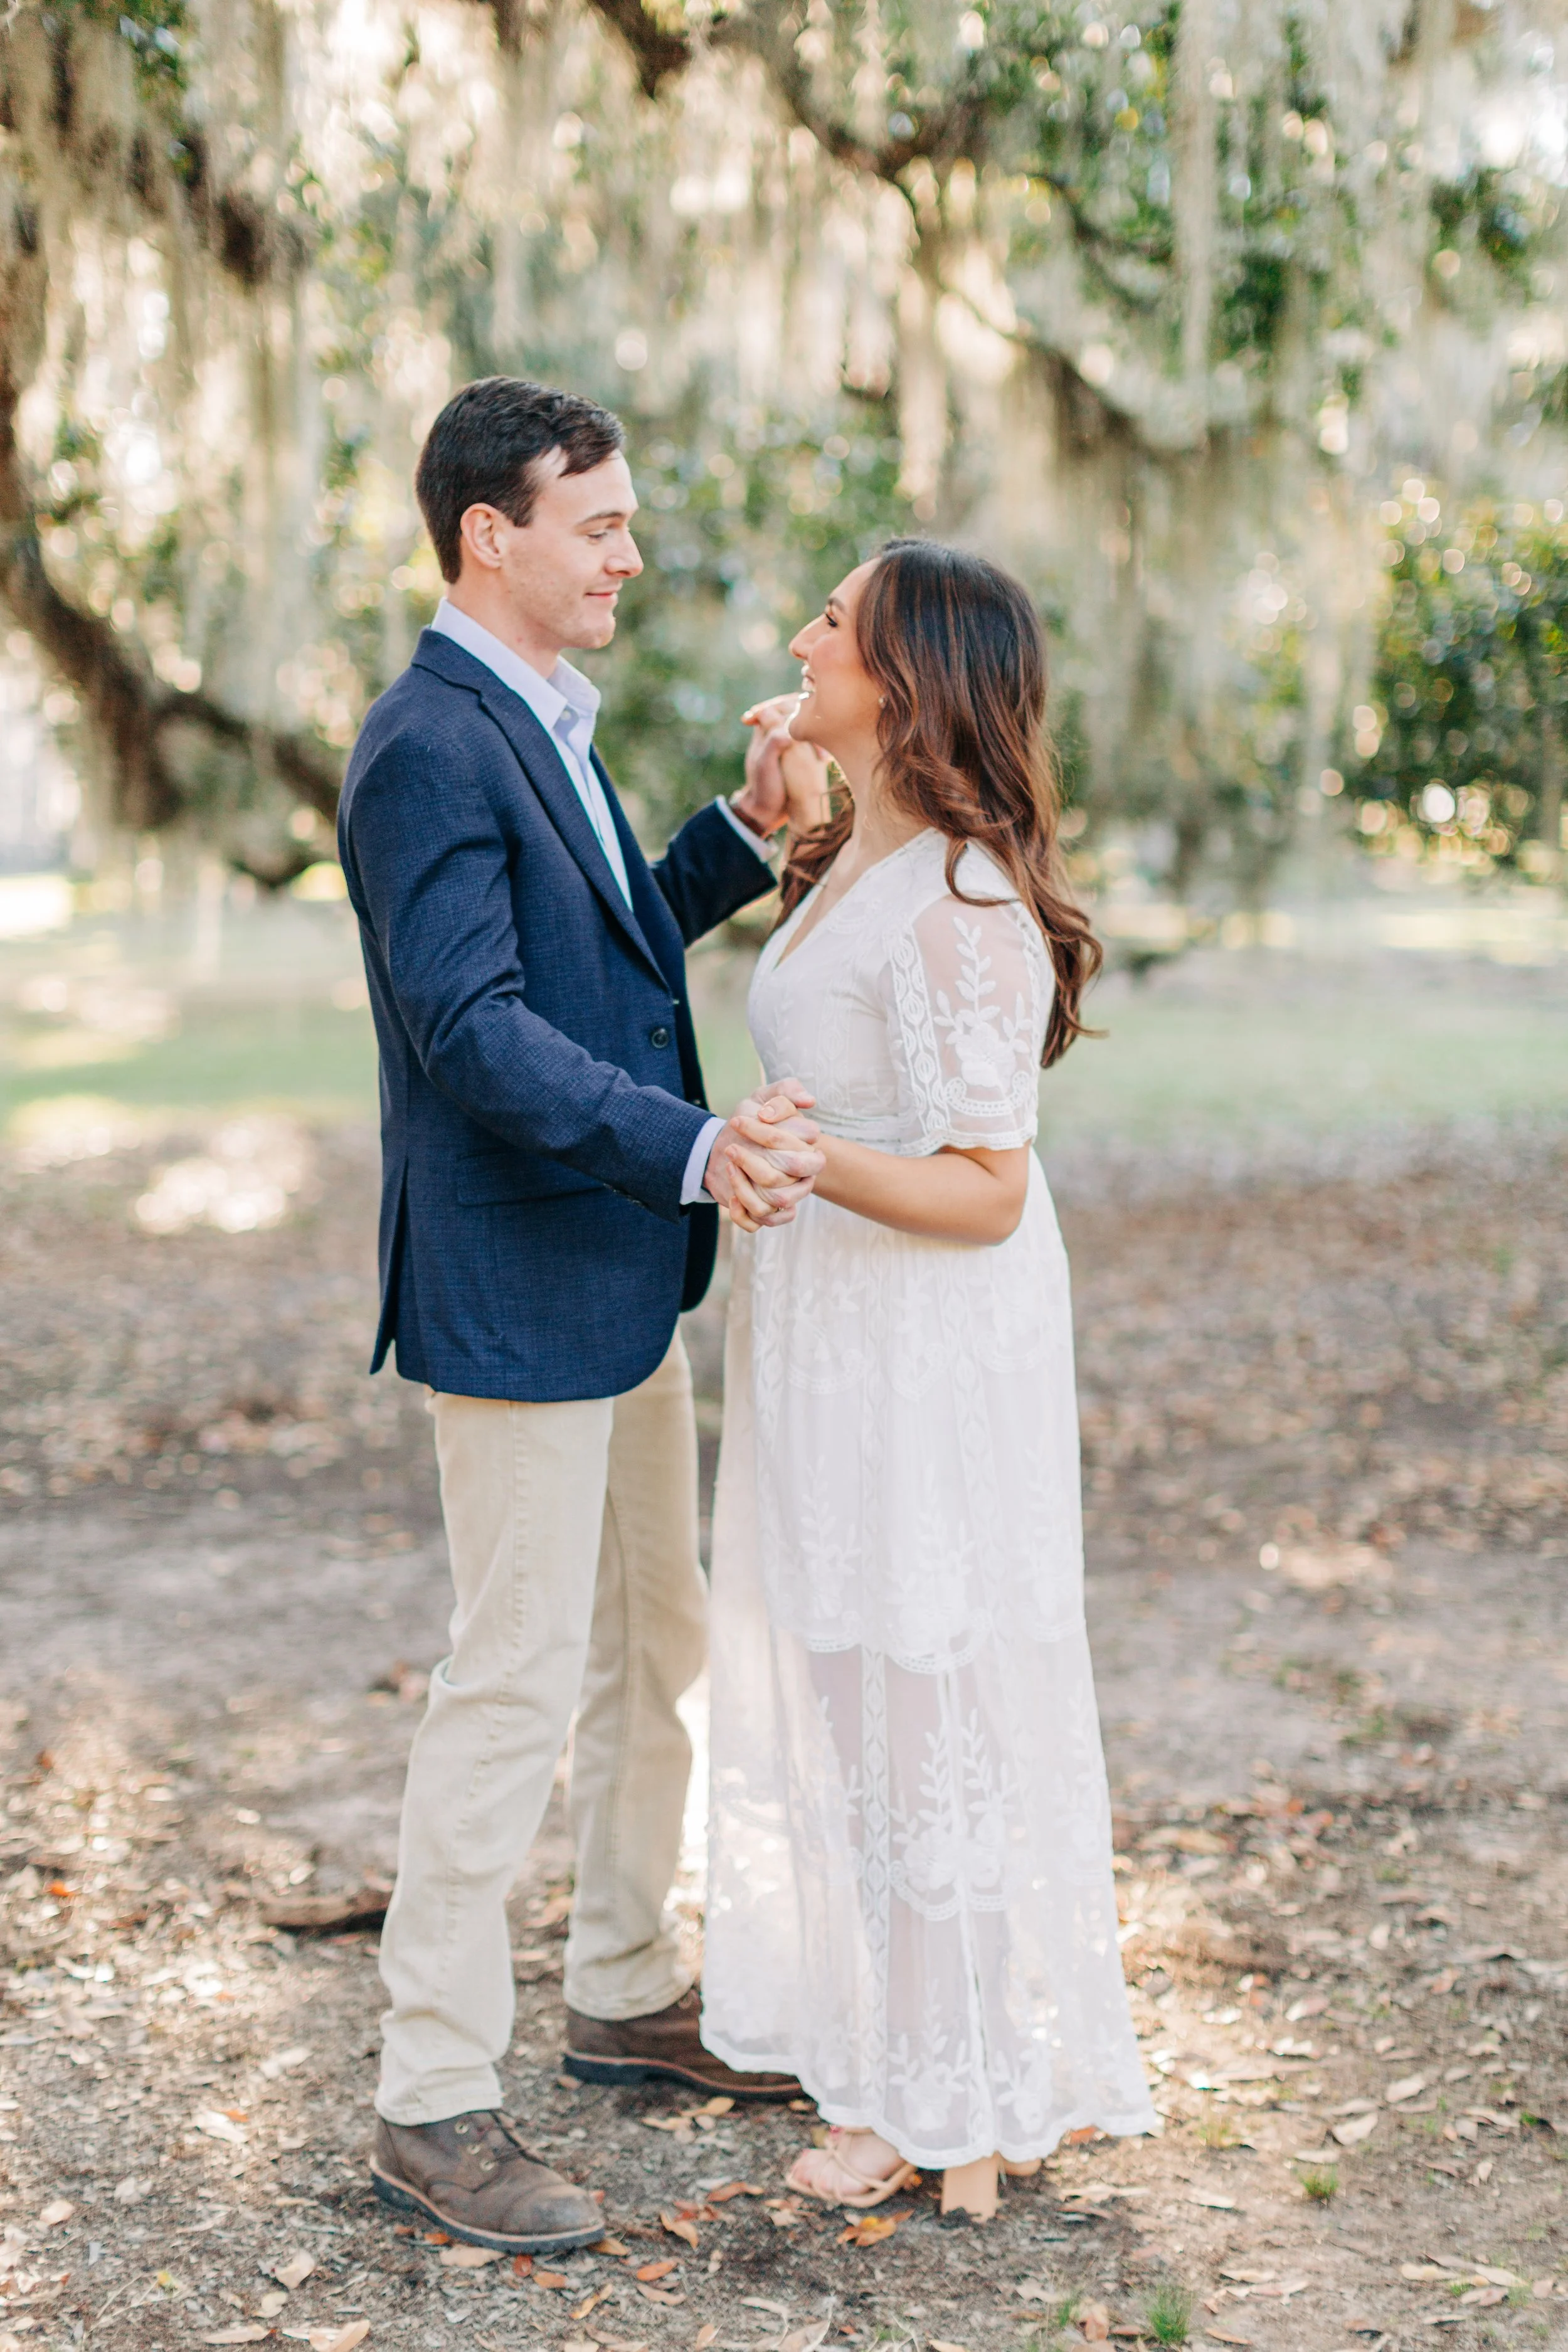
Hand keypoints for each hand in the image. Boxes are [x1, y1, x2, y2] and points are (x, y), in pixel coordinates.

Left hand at [702, 1079, 824, 1231]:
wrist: (723, 1145)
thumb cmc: (749, 1121)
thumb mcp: (762, 1098)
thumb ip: (785, 1092)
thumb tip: (809, 1100)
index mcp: (808, 1153)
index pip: (800, 1154)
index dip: (769, 1136)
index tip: (738, 1120)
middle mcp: (801, 1180)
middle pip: (788, 1182)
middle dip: (754, 1164)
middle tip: (731, 1148)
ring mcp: (785, 1199)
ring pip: (774, 1204)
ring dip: (745, 1187)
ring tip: (729, 1166)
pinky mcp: (765, 1214)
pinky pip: (759, 1223)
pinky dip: (742, 1212)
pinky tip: (731, 1196)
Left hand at [732, 699, 832, 839]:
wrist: (767, 812)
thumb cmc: (763, 787)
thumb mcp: (764, 765)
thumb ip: (773, 743)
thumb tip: (789, 732)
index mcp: (764, 729)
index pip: (778, 705)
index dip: (789, 708)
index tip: (797, 722)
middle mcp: (778, 732)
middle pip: (797, 711)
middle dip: (808, 720)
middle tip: (815, 737)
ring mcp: (792, 743)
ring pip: (808, 726)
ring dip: (817, 734)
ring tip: (820, 754)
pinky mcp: (803, 755)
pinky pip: (815, 742)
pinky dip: (821, 747)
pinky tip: (824, 760)